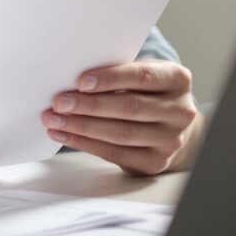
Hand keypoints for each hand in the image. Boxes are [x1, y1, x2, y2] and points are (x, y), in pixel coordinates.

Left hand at [42, 60, 202, 176]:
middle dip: (89, 105)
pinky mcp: (156, 162)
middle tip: (59, 102)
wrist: (168, 126)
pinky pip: (116, 154)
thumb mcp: (141, 76)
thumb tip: (73, 82)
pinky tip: (66, 135)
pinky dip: (86, 144)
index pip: (143, 76)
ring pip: (121, 133)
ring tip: (55, 120)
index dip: (111, 78)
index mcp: (177, 80)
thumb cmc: (146, 92)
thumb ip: (118, 74)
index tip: (80, 81)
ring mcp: (170, 140)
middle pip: (130, 107)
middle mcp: (180, 111)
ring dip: (82, 127)